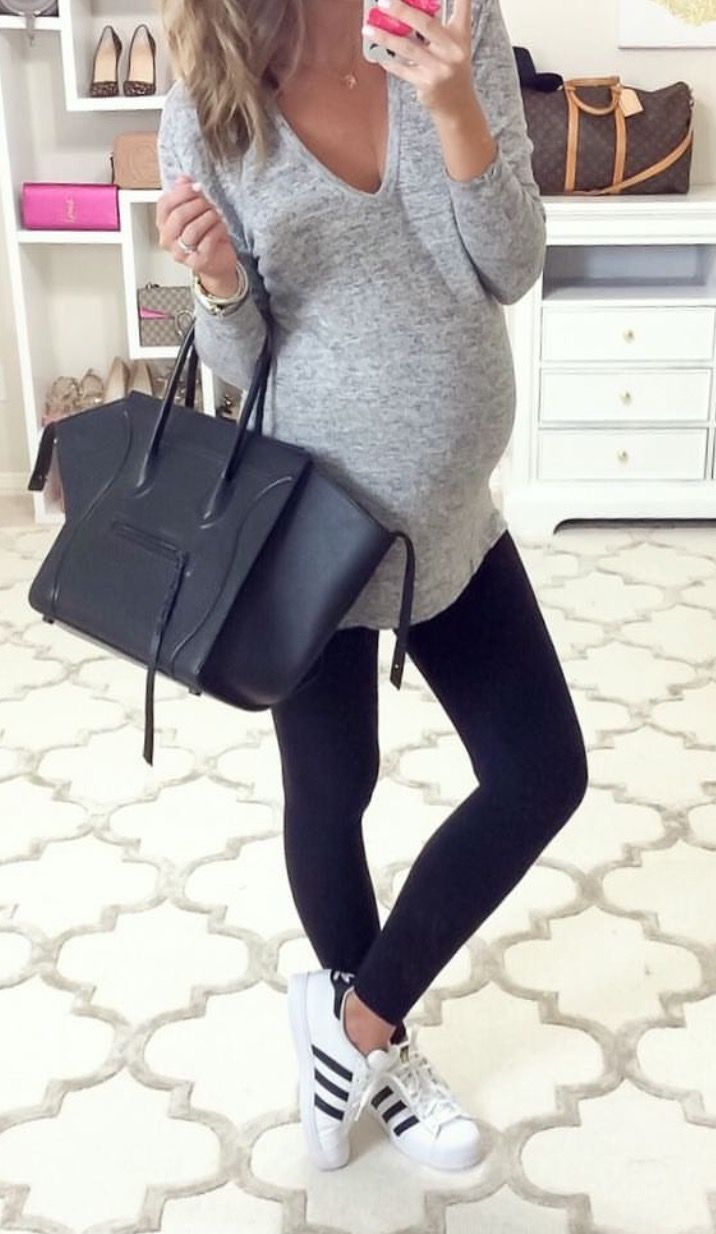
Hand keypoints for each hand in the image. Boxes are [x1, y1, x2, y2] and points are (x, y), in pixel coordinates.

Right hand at [155, 175, 240, 296]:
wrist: (218, 262)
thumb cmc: (206, 236)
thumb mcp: (196, 211)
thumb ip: (187, 194)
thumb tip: (183, 178)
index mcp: (163, 224)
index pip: (165, 204)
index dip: (182, 192)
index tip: (196, 186)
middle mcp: (168, 240)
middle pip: (178, 216)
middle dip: (197, 205)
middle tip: (209, 203)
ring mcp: (181, 253)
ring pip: (192, 229)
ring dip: (208, 217)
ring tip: (216, 215)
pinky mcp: (198, 262)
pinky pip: (207, 241)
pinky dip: (217, 229)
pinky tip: (221, 226)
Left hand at [362, 0, 474, 118]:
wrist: (458, 106)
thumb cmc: (451, 69)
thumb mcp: (453, 45)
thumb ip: (437, 26)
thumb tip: (405, 10)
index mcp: (461, 35)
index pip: (462, 5)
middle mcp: (453, 50)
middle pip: (426, 24)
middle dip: (403, 11)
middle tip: (384, 1)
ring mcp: (440, 68)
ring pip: (408, 48)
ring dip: (385, 37)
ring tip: (367, 28)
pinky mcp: (427, 84)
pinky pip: (402, 69)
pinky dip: (388, 60)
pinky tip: (377, 53)